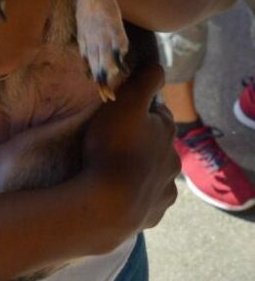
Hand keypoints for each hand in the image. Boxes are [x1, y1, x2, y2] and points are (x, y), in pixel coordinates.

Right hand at [80, 64, 177, 249]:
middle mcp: (172, 160)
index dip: (141, 110)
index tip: (122, 112)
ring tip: (114, 168)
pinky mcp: (153, 214)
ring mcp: (164, 190)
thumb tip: (158, 67)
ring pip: (155, 172)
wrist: (107, 205)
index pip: (159, 113)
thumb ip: (145, 80)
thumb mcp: (127, 102)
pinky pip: (146, 199)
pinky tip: (118, 191)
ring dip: (140, 168)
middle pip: (158, 144)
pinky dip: (136, 194)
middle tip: (114, 140)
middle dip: (142, 140)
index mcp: (167, 131)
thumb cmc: (114, 146)